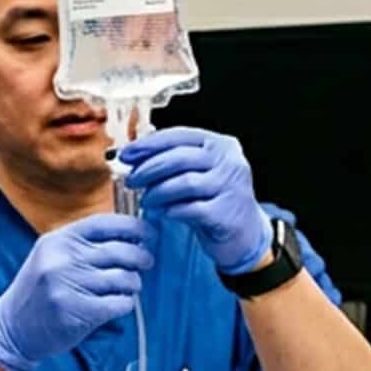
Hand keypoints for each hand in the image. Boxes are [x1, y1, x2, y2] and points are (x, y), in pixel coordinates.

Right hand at [0, 215, 155, 370]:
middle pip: (120, 251)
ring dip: (132, 284)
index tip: (148, 234)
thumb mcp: (52, 256)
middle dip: (141, 257)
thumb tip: (131, 237)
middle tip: (146, 263)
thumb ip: (84, 245)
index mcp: (58, 240)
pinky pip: (118, 303)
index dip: (133, 227)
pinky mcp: (76, 312)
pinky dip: (125, 304)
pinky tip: (118, 304)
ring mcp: (67, 285)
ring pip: (123, 278)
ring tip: (128, 287)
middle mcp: (62, 259)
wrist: (13, 328)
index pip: (105, 223)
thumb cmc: (39, 292)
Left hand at [117, 127, 274, 273]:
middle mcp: (230, 161)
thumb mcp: (199, 174)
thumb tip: (133, 157)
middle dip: (149, 169)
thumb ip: (173, 163)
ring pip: (184, 183)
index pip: (179, 136)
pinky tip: (162, 213)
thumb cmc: (215, 201)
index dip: (149, 144)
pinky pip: (191, 209)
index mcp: (221, 144)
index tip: (126, 155)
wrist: (244, 234)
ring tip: (146, 201)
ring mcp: (231, 187)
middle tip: (131, 181)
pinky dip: (171, 210)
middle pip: (180, 158)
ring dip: (158, 192)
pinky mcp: (227, 213)